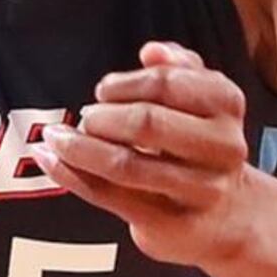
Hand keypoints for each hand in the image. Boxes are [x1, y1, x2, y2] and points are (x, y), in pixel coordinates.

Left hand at [55, 42, 276, 276]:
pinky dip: (70, 175)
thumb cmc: (202, 148)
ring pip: (125, 165)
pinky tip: (48, 159)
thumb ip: (181, 68)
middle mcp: (222, 147)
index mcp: (228, 105)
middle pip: (148, 124)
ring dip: (79, 147)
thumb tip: (152, 52)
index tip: (103, 90)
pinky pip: (110, 196)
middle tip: (85, 116)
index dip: (126, 84)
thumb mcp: (203, 101)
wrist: (228, 217)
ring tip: (55, 137)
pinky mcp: (171, 224)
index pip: (168, 83)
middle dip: (103, 117)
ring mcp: (200, 190)